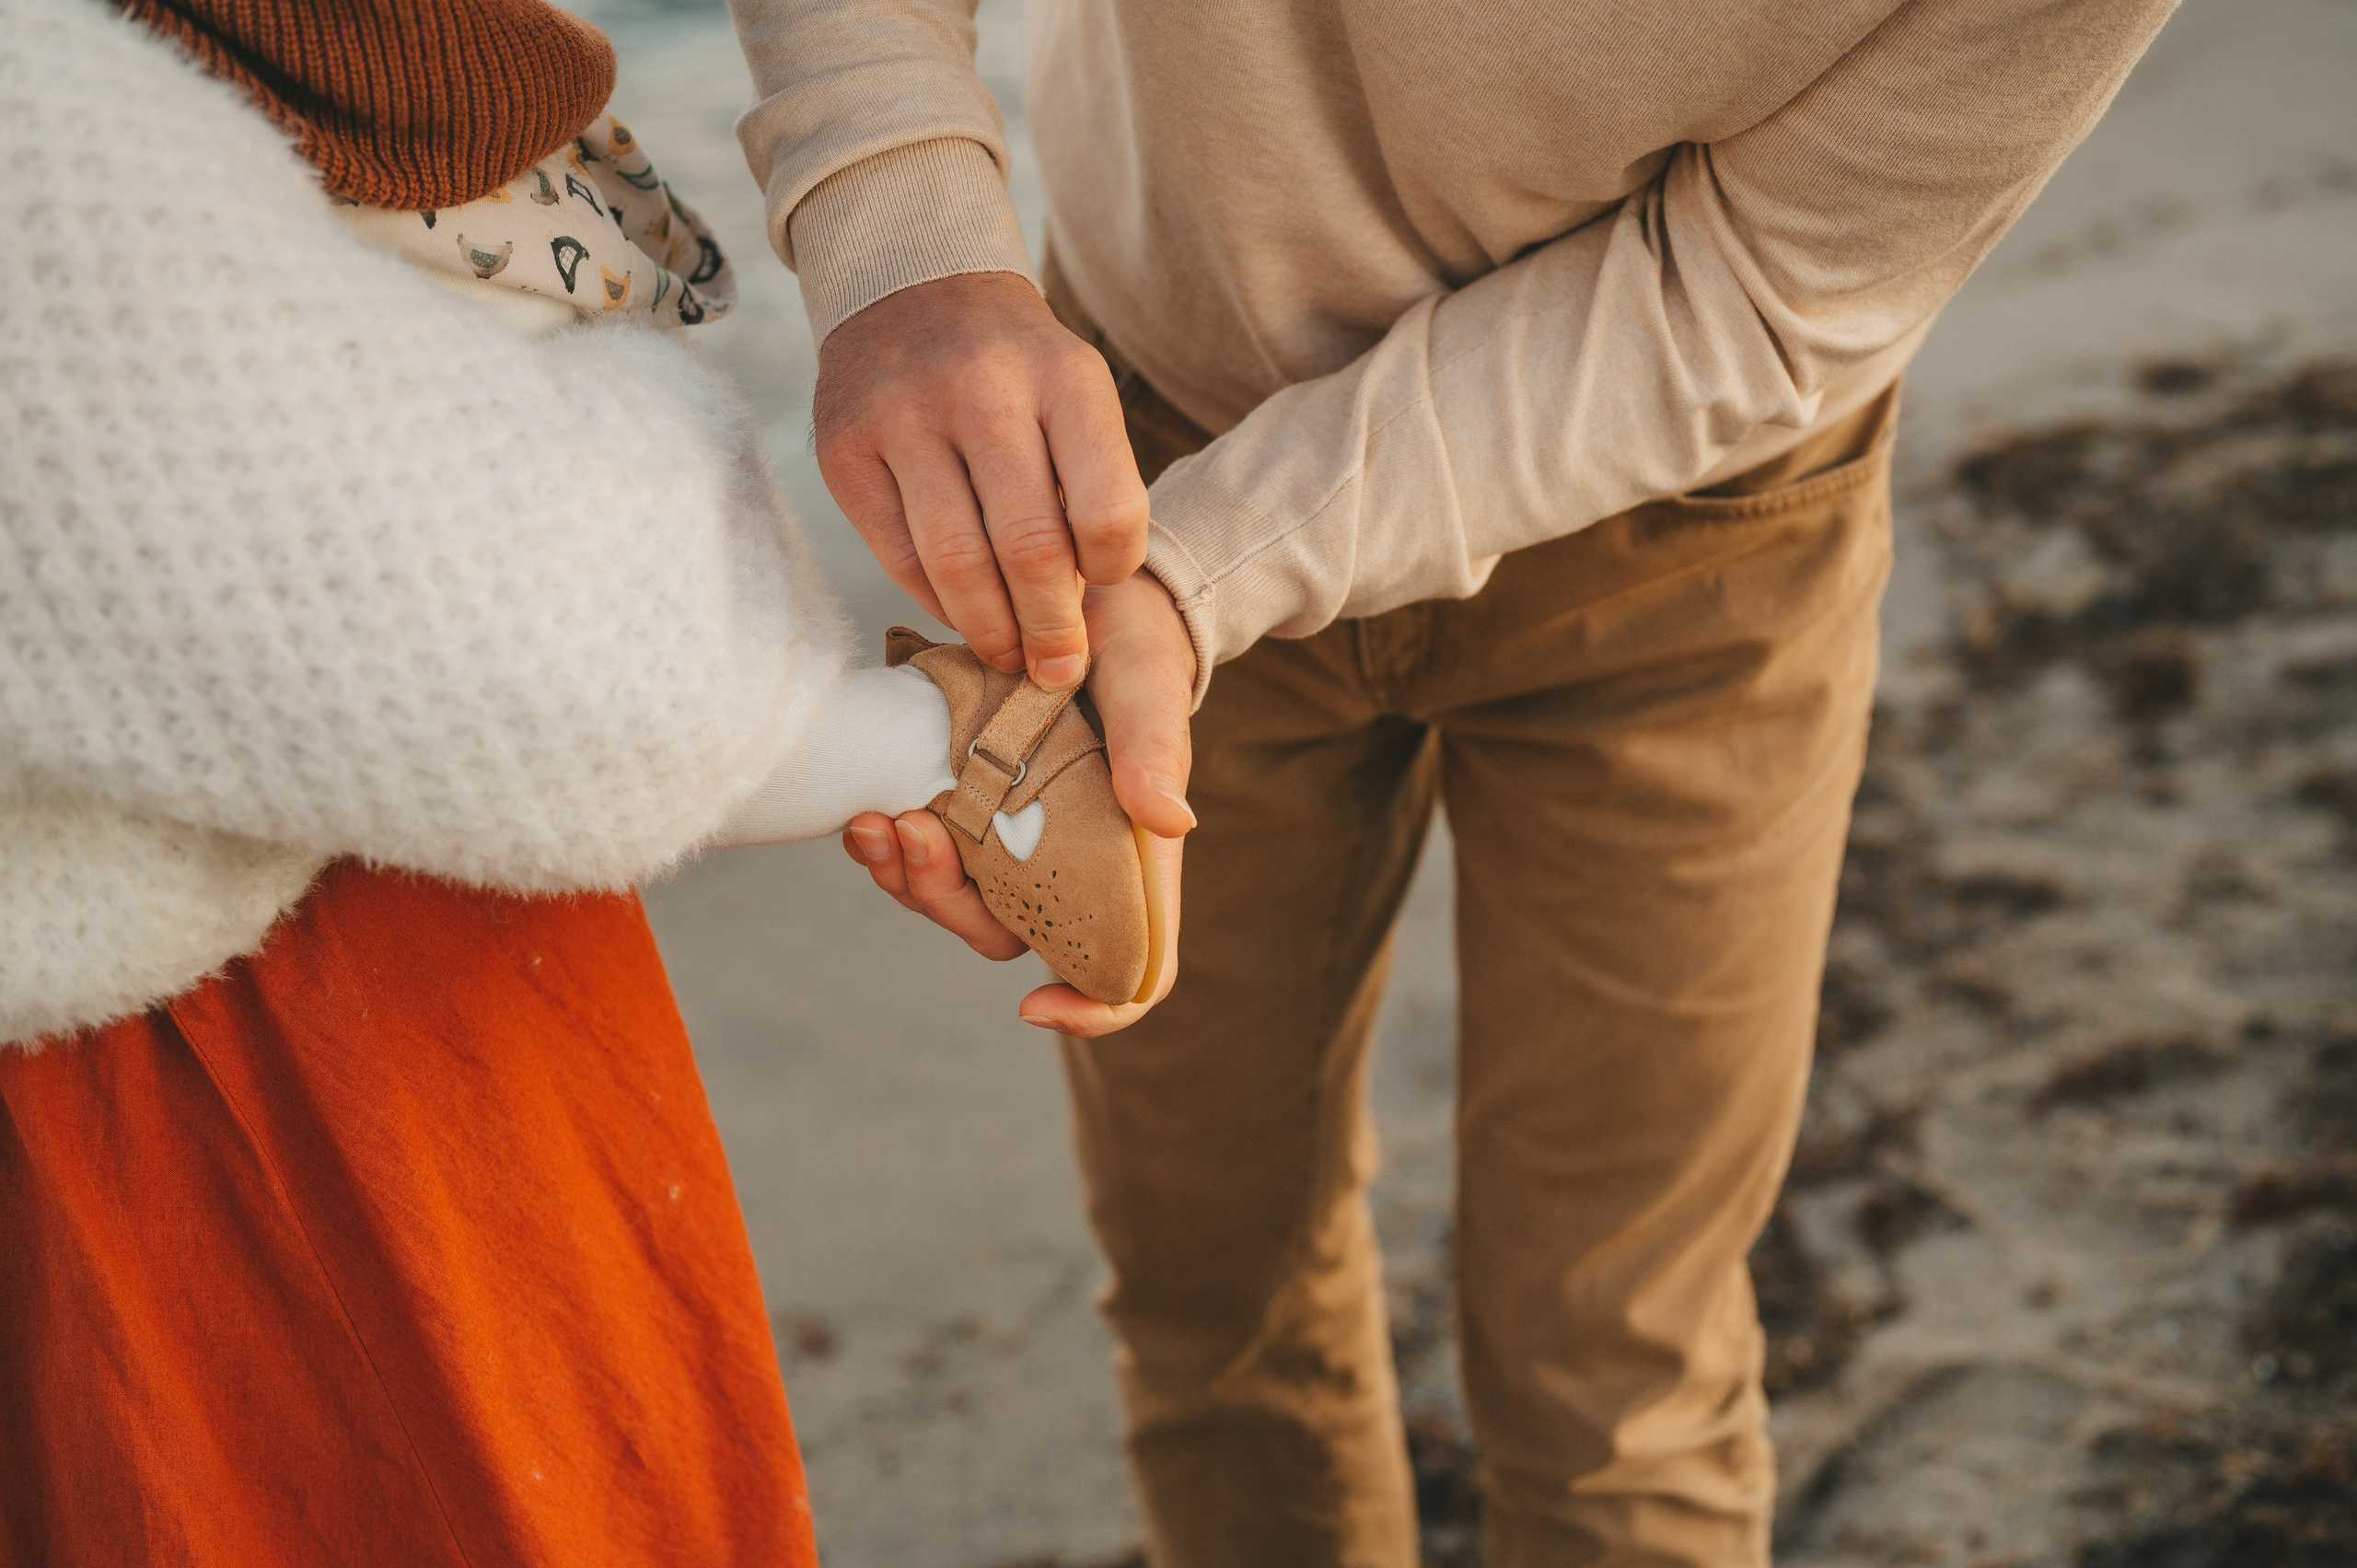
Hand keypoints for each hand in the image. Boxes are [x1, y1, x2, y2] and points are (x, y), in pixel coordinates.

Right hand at [814, 271, 1150, 691]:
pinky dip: (937, 603)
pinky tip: (961, 613)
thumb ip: (1088, 485)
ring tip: (1010, 655)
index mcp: (1064, 378)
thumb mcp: (1075, 393)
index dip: (1112, 569)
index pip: (1108, 510)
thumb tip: (1077, 611)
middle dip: (1050, 629)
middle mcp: (982, 390)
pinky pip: (898, 556)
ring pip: (957, 564)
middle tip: (1058, 665)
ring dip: (991, 631)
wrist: (912, 284)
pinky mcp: (845, 449)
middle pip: (1029, 549)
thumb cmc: (1015, 367)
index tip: (1103, 582)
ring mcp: (903, 417)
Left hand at [841, 570, 1197, 1035]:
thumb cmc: (1136, 642)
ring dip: (906, 877)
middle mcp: (1071, 865)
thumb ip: (1156, 747)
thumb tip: (1168, 820)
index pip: (1131, 971)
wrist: (1081, 592)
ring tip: (873, 824)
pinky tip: (868, 809)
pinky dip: (892, 844)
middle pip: (1009, 937)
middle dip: (947, 908)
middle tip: (910, 838)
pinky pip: (925, 852)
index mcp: (1132, 862)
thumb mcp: (1150, 683)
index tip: (1031, 1005)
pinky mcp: (970, 803)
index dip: (1091, 1008)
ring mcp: (1015, 839)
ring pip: (955, 900)